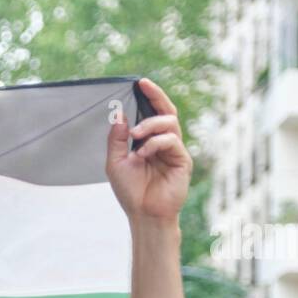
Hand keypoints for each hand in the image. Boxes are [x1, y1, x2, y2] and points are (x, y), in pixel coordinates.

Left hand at [105, 79, 192, 222]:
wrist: (143, 214)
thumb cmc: (131, 191)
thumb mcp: (115, 163)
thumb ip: (117, 140)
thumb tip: (119, 116)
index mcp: (149, 141)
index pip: (152, 113)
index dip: (149, 97)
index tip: (140, 83)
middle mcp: (164, 143)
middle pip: (166, 111)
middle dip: (156, 97)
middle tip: (144, 87)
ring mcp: (174, 150)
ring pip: (169, 123)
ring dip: (150, 125)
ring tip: (135, 136)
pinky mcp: (182, 160)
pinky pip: (172, 141)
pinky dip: (155, 143)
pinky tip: (142, 153)